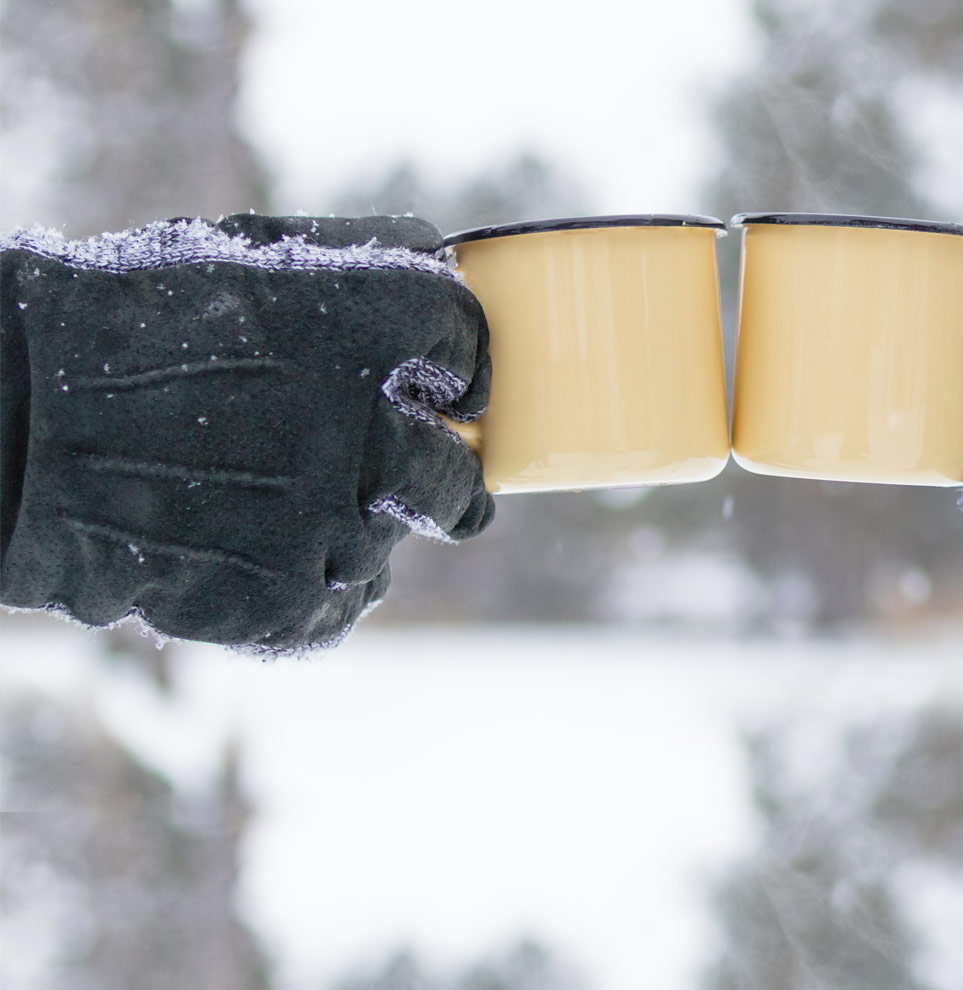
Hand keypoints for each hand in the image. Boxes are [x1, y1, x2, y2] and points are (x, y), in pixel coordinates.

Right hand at [1, 214, 492, 650]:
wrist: (5, 427)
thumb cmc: (118, 324)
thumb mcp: (239, 255)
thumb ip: (357, 253)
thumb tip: (438, 258)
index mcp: (360, 323)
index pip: (462, 339)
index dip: (458, 360)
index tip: (445, 380)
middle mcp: (360, 430)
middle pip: (455, 471)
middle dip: (444, 468)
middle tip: (427, 465)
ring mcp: (321, 528)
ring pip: (394, 543)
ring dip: (361, 524)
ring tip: (291, 500)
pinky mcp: (278, 604)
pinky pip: (340, 604)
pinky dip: (316, 582)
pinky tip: (265, 548)